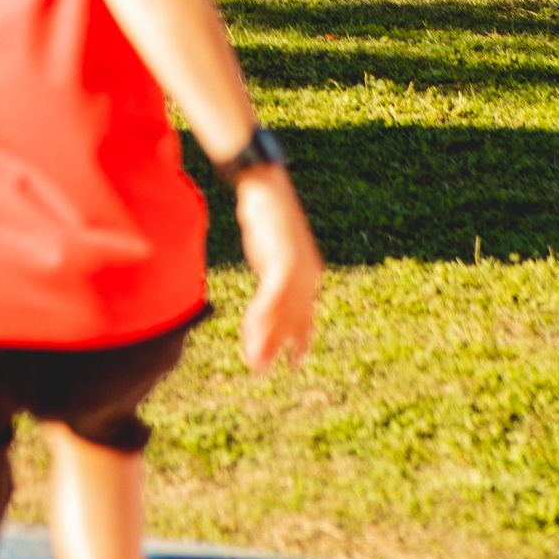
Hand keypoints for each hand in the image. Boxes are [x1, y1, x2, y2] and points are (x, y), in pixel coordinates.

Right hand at [236, 171, 321, 371]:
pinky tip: (248, 332)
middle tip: (264, 371)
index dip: (300, 340)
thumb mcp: (271, 251)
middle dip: (277, 347)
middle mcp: (308, 277)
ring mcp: (298, 271)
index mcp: (310, 275)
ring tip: (254, 362)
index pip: (305, 315)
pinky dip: (259, 317)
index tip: (295, 363)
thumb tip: (267, 292)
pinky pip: (271, 299)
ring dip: (265, 340)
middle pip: (293, 321)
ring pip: (281, 315)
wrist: (266, 187)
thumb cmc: (267, 215)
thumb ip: (273, 274)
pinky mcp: (284, 264)